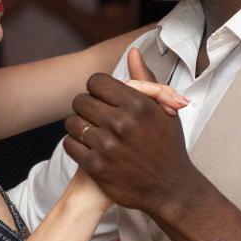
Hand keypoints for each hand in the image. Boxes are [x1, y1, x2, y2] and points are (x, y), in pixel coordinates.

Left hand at [63, 46, 201, 212]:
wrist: (171, 189)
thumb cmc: (168, 146)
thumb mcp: (164, 111)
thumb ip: (145, 80)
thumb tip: (133, 52)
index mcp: (138, 104)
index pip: (96, 82)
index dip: (97, 90)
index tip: (103, 100)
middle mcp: (122, 123)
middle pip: (81, 101)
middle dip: (86, 108)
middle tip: (96, 118)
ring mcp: (107, 146)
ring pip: (72, 123)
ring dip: (79, 127)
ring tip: (92, 133)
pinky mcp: (96, 167)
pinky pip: (70, 145)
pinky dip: (75, 146)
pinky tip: (89, 149)